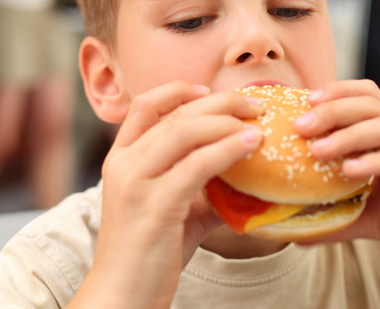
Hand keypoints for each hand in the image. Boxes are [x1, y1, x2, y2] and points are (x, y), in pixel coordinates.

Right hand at [70, 81, 262, 307]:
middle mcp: (123, 164)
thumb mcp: (175, 208)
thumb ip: (201, 186)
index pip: (145, 104)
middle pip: (176, 113)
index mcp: (122, 158)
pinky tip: (251, 146)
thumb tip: (244, 175)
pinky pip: (197, 165)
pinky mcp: (155, 205)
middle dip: (220, 102)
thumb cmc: (151, 252)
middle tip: (255, 105)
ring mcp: (135, 183)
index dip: (179, 90)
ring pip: (186, 131)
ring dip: (228, 122)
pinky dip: (228, 150)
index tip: (209, 91)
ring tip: (258, 123)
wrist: (124, 296)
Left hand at [294, 80, 379, 261]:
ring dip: (348, 136)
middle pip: (369, 104)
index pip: (365, 95)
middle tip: (299, 126)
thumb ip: (339, 217)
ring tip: (317, 150)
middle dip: (331, 110)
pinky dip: (376, 161)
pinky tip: (351, 171)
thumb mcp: (375, 215)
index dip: (335, 93)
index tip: (301, 105)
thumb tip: (297, 232)